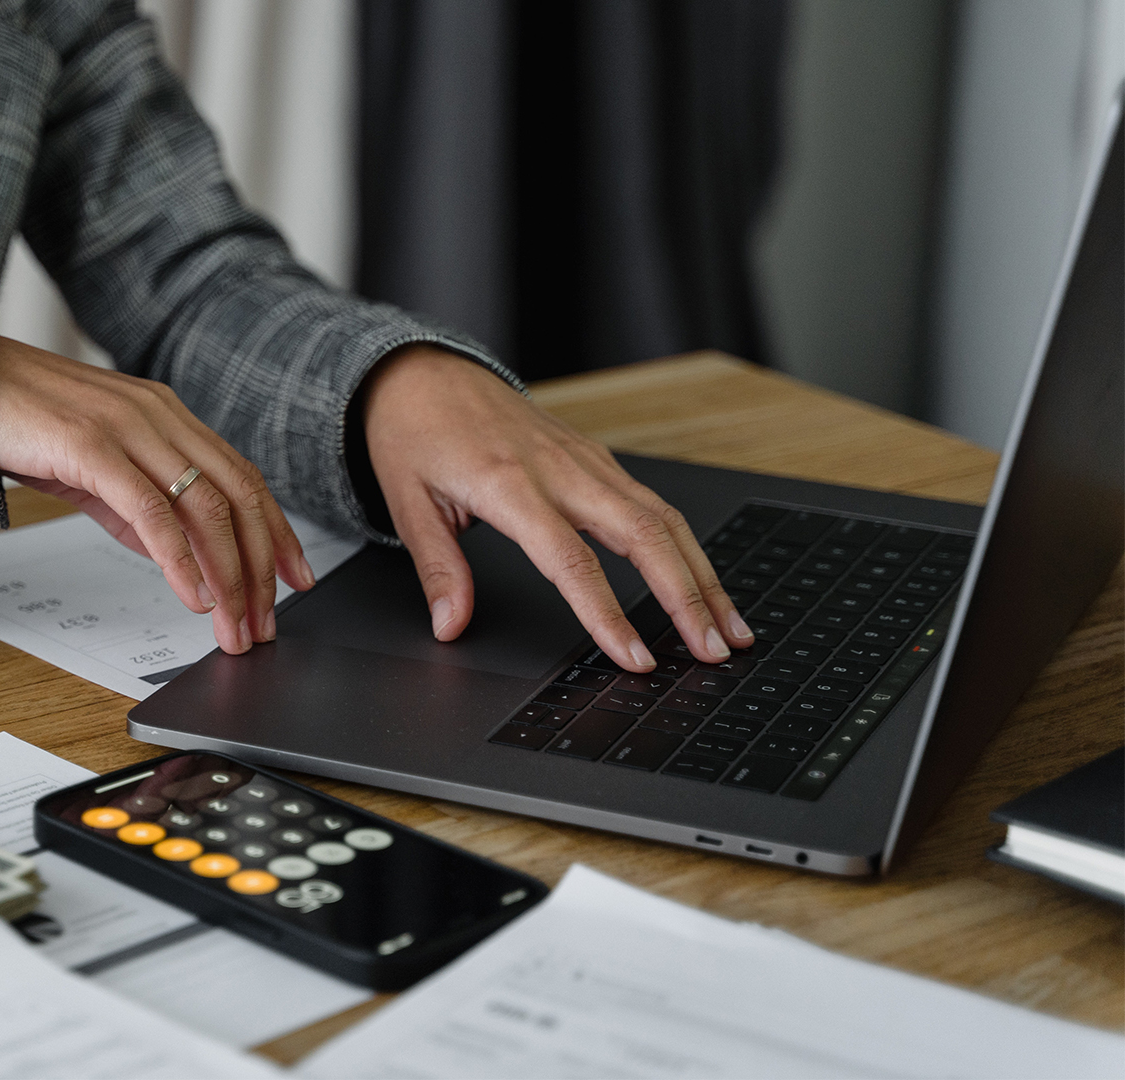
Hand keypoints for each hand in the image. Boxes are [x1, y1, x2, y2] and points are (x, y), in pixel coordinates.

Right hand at [0, 333, 314, 654]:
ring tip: (233, 624)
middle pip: (237, 496)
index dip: (277, 531)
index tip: (296, 578)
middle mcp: (159, 416)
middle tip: (267, 621)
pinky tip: (191, 595)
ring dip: (228, 575)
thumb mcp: (97, 466)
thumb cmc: (23, 421)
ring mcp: (128, 428)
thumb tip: (177, 555)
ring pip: (204, 507)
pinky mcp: (92, 447)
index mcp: (167, 416)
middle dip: (261, 567)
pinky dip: (179, 560)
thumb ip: (138, 504)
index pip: (243, 477)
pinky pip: (151, 511)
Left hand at [359, 346, 753, 671]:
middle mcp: (560, 469)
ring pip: (663, 518)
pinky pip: (653, 504)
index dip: (607, 615)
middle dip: (687, 598)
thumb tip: (450, 626)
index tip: (634, 659)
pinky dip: (686, 546)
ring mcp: (585, 460)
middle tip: (712, 651)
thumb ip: (437, 568)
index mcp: (509, 484)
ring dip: (703, 575)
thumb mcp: (407, 502)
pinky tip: (702, 579)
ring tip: (729, 628)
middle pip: (644, 536)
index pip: (571, 561)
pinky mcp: (596, 457)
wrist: (424, 371)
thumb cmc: (413, 432)